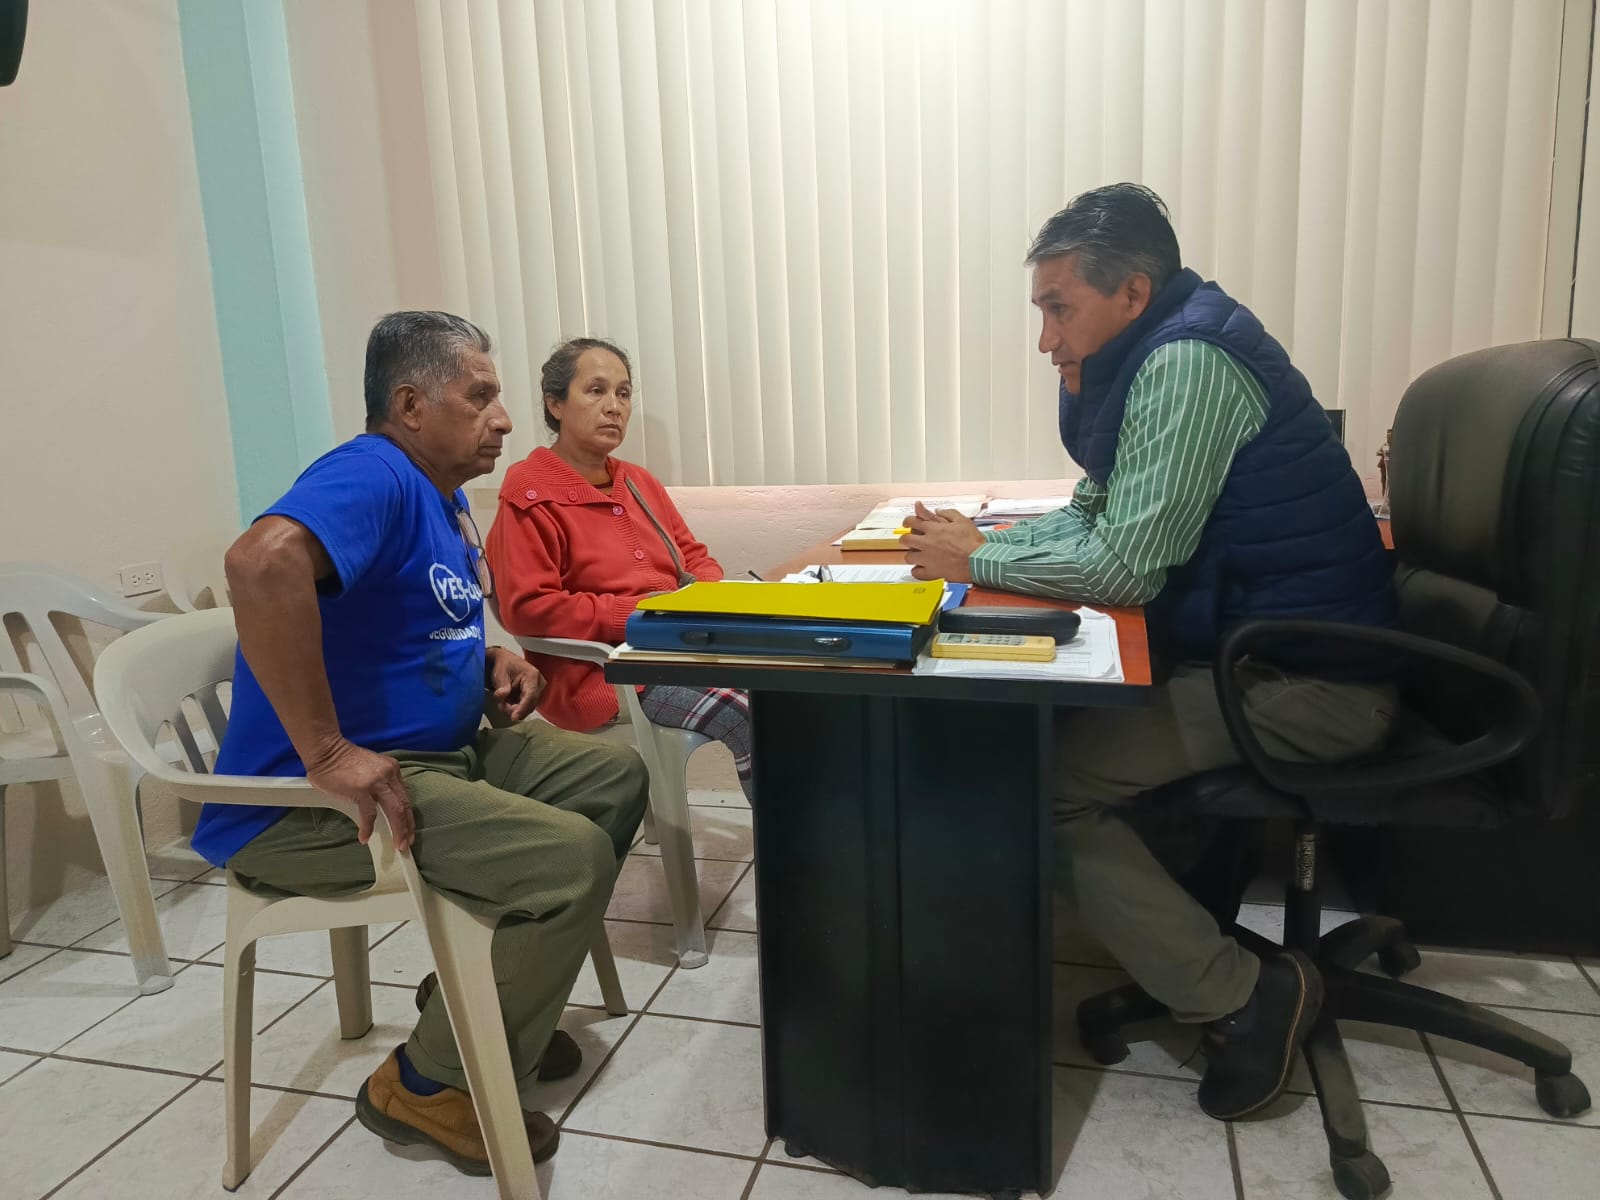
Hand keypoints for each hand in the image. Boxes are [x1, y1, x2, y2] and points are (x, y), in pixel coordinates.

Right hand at [303, 736, 415, 852]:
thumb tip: (383, 804)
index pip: (405, 797)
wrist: (326, 751)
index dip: (408, 816)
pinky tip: (364, 837)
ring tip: (397, 844)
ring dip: (398, 830)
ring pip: (395, 810)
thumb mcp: (372, 769)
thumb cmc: (343, 762)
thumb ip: (381, 784)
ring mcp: (377, 782)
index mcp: (392, 770)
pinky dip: (367, 827)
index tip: (409, 829)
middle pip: (404, 805)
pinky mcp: (362, 789)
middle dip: (407, 826)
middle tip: (406, 843)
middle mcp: (389, 775)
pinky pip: (369, 814)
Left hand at [487, 647, 545, 720]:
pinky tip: (507, 703)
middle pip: (531, 704)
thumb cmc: (505, 666)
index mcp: (532, 675)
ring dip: (515, 709)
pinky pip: (527, 707)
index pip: (530, 695)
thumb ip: (502, 686)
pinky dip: (517, 708)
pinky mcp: (535, 696)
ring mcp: (538, 690)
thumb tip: (501, 695)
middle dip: (516, 709)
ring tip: (502, 703)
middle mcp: (539, 683)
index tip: (514, 717)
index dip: (522, 708)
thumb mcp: (500, 674)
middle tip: (501, 706)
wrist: (506, 662)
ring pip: (529, 707)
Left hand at [901, 502, 983, 581]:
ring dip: (912, 555)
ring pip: (908, 557)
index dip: (907, 521)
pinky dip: (917, 570)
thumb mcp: (963, 521)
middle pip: (905, 540)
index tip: (907, 524)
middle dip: (906, 539)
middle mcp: (927, 543)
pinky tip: (922, 568)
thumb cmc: (973, 542)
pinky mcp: (931, 572)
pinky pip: (916, 572)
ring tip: (918, 555)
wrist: (979, 560)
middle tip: (910, 541)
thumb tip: (938, 510)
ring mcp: (927, 559)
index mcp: (934, 529)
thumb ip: (949, 514)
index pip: (911, 521)